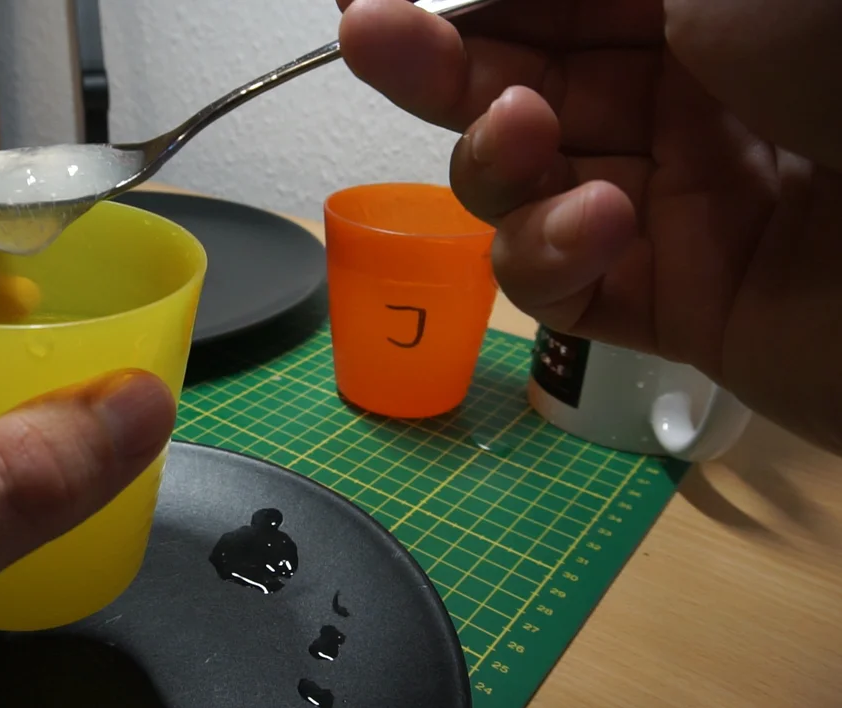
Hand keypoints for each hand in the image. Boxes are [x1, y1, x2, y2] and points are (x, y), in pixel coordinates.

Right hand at [337, 0, 841, 452]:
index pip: (548, 3)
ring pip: (523, 188)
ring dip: (496, 162)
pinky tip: (600, 229)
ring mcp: (680, 203)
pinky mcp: (675, 304)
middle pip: (517, 84)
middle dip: (443, 68)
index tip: (375, 4)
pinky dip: (550, 256)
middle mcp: (691, 97)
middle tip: (375, 41)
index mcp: (707, 9)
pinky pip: (563, 286)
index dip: (459, 3)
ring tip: (529, 141)